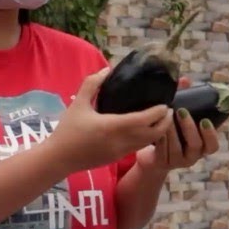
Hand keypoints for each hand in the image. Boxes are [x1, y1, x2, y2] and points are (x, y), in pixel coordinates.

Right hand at [44, 68, 172, 174]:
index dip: (158, 112)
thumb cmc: (67, 130)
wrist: (59, 159)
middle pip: (153, 134)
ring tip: (161, 119)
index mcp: (113, 126)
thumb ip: (92, 84)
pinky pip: (139, 147)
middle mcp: (121, 141)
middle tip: (169, 110)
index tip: (165, 103)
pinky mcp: (117, 158)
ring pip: (148, 143)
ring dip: (158, 132)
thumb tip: (107, 69)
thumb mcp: (78, 103)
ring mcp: (121, 152)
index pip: (144, 119)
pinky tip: (146, 130)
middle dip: (165, 123)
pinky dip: (148, 138)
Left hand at [136, 77, 220, 171]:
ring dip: (172, 132)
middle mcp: (192, 157)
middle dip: (188, 128)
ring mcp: (177, 162)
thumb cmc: (173, 132)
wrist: (154, 154)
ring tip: (166, 117)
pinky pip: (162, 152)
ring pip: (176, 149)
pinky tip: (156, 128)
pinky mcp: (163, 163)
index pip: (213, 146)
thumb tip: (185, 80)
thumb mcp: (181, 118)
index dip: (210, 134)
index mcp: (202, 147)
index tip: (204, 120)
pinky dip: (160, 139)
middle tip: (181, 111)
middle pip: (195, 145)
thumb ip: (186, 100)